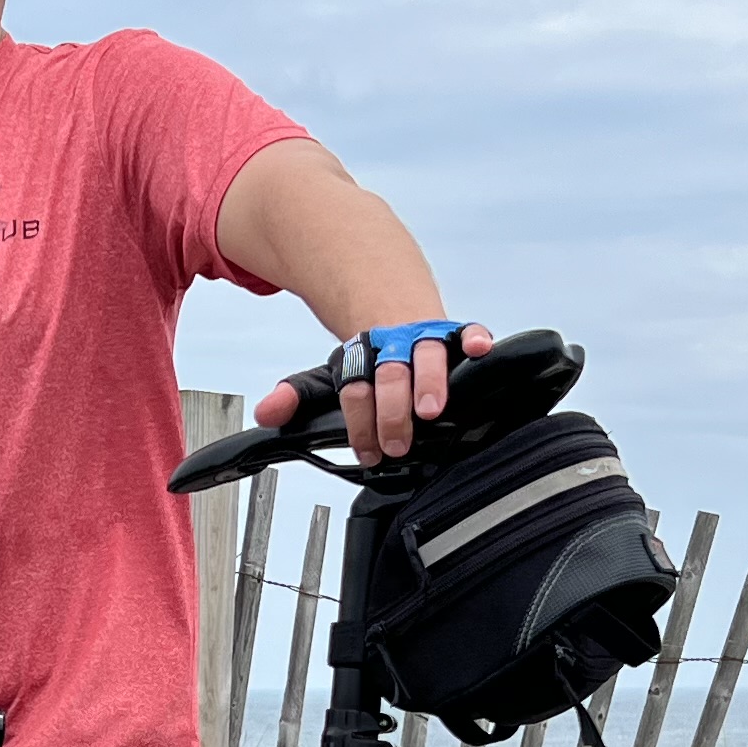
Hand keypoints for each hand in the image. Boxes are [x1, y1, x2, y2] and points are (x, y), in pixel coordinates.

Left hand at [254, 323, 495, 465]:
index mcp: (359, 355)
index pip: (354, 388)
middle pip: (390, 375)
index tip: (366, 451)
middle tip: (396, 443)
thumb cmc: (367, 351)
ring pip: (427, 356)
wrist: (386, 295)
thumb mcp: (328, 372)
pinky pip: (467, 330)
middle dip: (391, 410)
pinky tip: (480, 349)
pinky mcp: (454, 332)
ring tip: (430, 410)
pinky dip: (475, 338)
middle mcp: (392, 345)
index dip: (358, 420)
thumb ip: (298, 396)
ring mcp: (424, 336)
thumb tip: (267, 413)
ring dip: (429, 382)